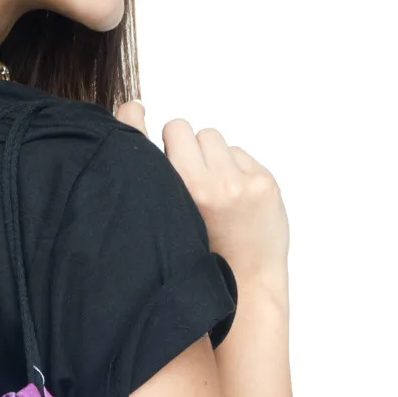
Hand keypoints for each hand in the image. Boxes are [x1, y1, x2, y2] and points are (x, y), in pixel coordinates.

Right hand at [115, 98, 289, 284]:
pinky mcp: (263, 182)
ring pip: (212, 138)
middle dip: (182, 145)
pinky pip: (239, 154)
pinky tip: (235, 197)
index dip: (136, 120)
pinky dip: (235, 169)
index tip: (134, 111)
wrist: (248, 285)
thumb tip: (144, 140)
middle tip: (186, 171)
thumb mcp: (172, 223)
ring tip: (213, 188)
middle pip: (181, 129)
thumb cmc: (204, 259)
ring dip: (210, 155)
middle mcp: (207, 185)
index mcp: (178, 196)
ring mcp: (239, 182)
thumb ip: (163, 186)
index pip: (148, 140)